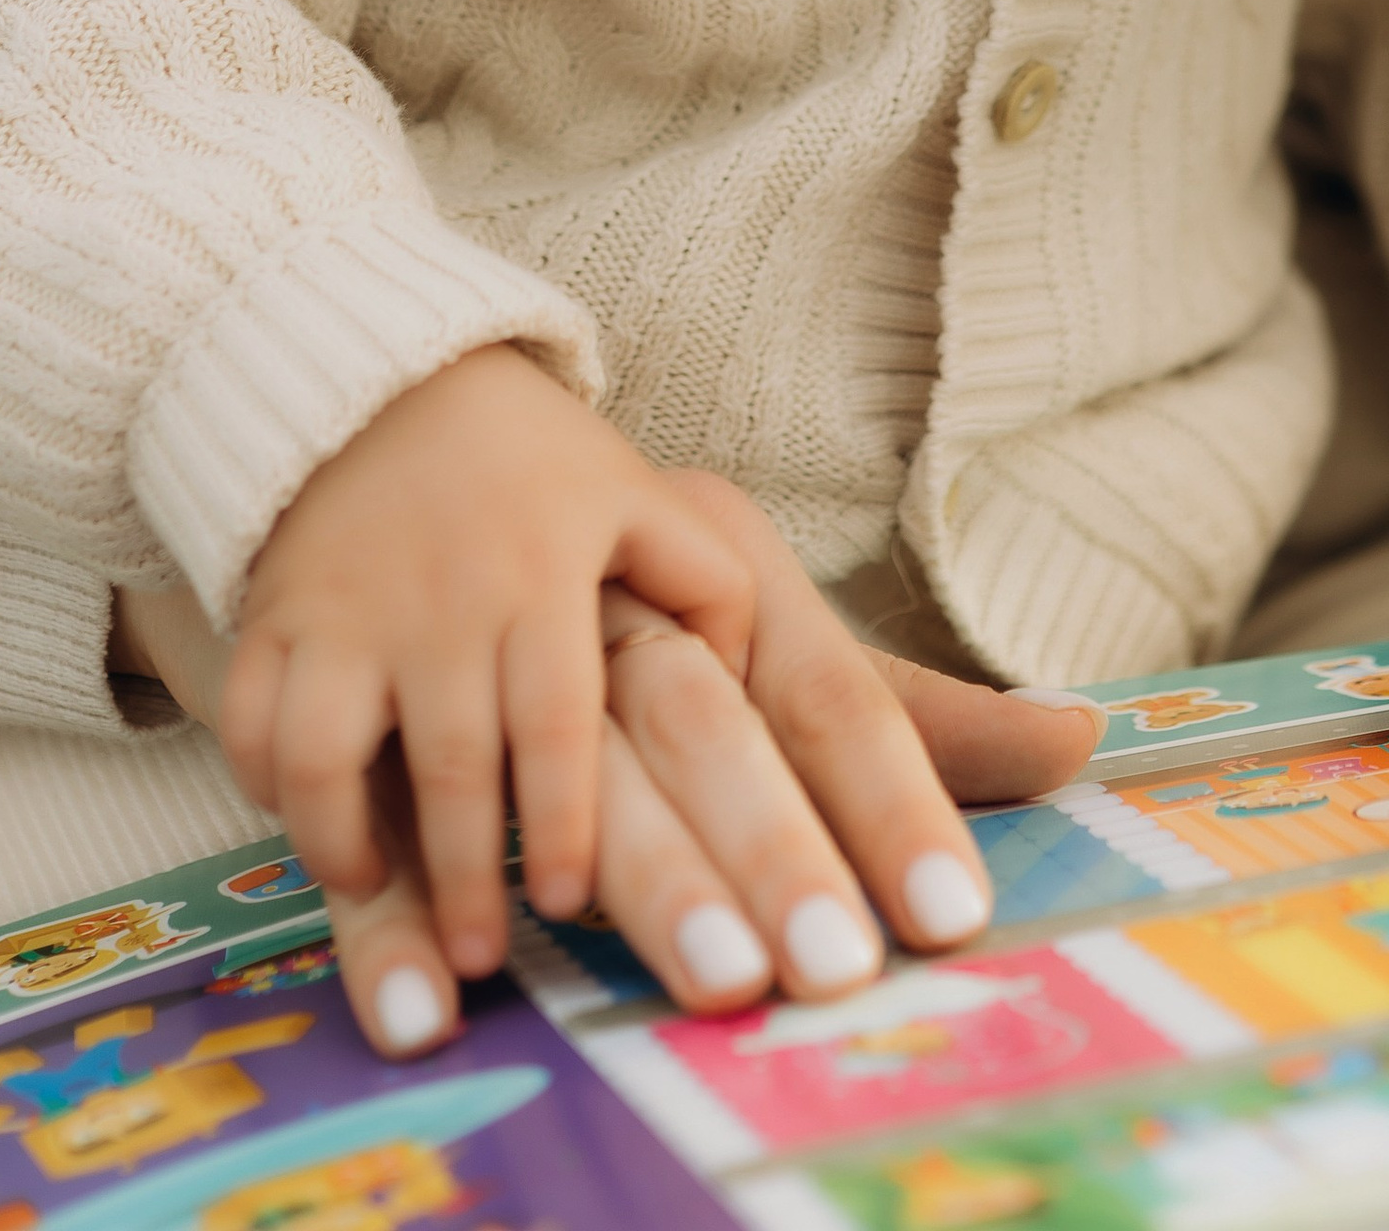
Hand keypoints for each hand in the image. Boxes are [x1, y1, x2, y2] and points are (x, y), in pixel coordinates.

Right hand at [127, 351, 1099, 1055]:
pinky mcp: (306, 630)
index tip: (941, 921)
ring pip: (461, 749)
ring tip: (518, 971)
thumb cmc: (585, 521)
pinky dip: (338, 849)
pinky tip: (380, 935)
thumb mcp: (740, 589)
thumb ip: (888, 691)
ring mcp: (423, 599)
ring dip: (491, 869)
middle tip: (770, 994)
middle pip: (658, 729)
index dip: (884, 801)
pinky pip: (307, 753)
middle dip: (715, 866)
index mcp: (690, 550)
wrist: (376, 395)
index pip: (813, 686)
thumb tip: (1082, 741)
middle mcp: (564, 573)